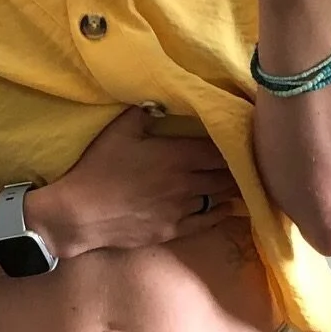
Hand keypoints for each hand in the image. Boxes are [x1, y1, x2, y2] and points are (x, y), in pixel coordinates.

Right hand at [29, 108, 239, 258]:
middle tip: (251, 163)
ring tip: (244, 184)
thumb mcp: (118, 131)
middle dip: (239, 169)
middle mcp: (187, 183)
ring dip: (232, 190)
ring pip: (219, 198)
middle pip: (226, 175)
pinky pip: (207, 221)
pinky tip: (229, 208)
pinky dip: (222, 213)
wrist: (80, 214)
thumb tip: (159, 101)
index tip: (244, 141)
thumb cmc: (98, 169)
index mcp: (178, 156)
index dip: (234, 145)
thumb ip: (143, 113)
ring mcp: (183, 209)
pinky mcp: (174, 230)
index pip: (220, 150)